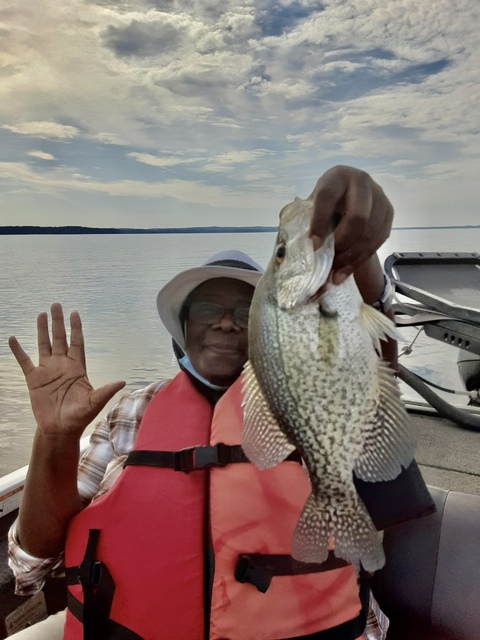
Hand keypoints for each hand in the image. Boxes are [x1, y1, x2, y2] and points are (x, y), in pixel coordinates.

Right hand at [9, 303, 124, 437]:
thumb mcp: (94, 402)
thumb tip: (122, 382)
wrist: (60, 429)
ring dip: (42, 330)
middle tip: (56, 305)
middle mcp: (62, 365)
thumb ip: (106, 391)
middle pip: (60, 338)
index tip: (75, 313)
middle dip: (58, 322)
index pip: (77, 342)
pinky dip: (18, 350)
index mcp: (77, 368)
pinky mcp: (34, 379)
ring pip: (44, 345)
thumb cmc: (79, 417)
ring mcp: (48, 371)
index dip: (76, 328)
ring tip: (41, 314)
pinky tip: (13, 339)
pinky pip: (25, 361)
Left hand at [308, 166, 393, 283]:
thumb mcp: (314, 204)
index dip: (319, 223)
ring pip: (370, 233)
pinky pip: (378, 241)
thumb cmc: (326, 203)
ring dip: (351, 257)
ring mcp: (379, 197)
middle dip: (343, 243)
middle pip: (358, 217)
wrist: (350, 195)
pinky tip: (345, 271)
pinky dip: (360, 260)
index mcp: (336, 177)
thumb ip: (307, 221)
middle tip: (330, 260)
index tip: (313, 246)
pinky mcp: (388, 214)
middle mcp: (361, 182)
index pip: (327, 198)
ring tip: (334, 272)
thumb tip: (295, 253)